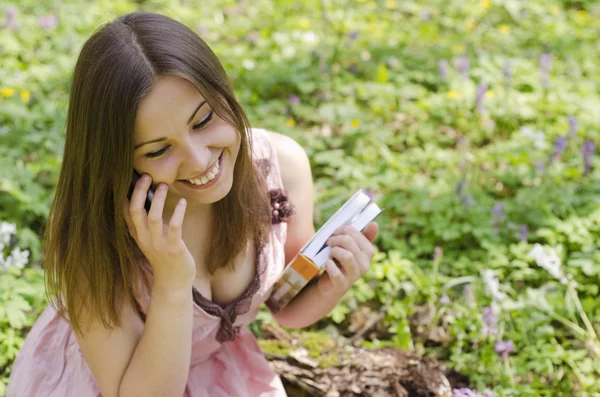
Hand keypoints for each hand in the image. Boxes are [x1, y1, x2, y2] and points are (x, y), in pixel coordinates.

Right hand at [123, 174, 195, 288]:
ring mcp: (158, 244)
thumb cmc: (164, 255)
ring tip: (163, 185)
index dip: (126, 194)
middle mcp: (144, 238)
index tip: (131, 177)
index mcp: (137, 234)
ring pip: (153, 218)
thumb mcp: (150, 238)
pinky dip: (178, 213)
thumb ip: (147, 221)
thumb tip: (149, 195)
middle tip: (146, 176)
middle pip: (135, 211)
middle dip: (139, 192)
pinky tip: (182, 202)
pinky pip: (175, 228)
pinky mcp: (174, 249)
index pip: (125, 212)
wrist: (173, 281)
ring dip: (158, 200)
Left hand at [317, 222, 378, 296]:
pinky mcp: (342, 285)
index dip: (342, 230)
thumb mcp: (351, 248)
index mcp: (368, 252)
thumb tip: (374, 224)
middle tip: (329, 242)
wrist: (331, 284)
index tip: (335, 232)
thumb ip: (361, 235)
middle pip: (348, 242)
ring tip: (329, 253)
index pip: (356, 233)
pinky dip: (330, 266)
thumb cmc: (341, 261)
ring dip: (334, 251)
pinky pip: (336, 273)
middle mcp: (364, 264)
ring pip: (347, 256)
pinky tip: (327, 263)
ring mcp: (354, 276)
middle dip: (335, 239)